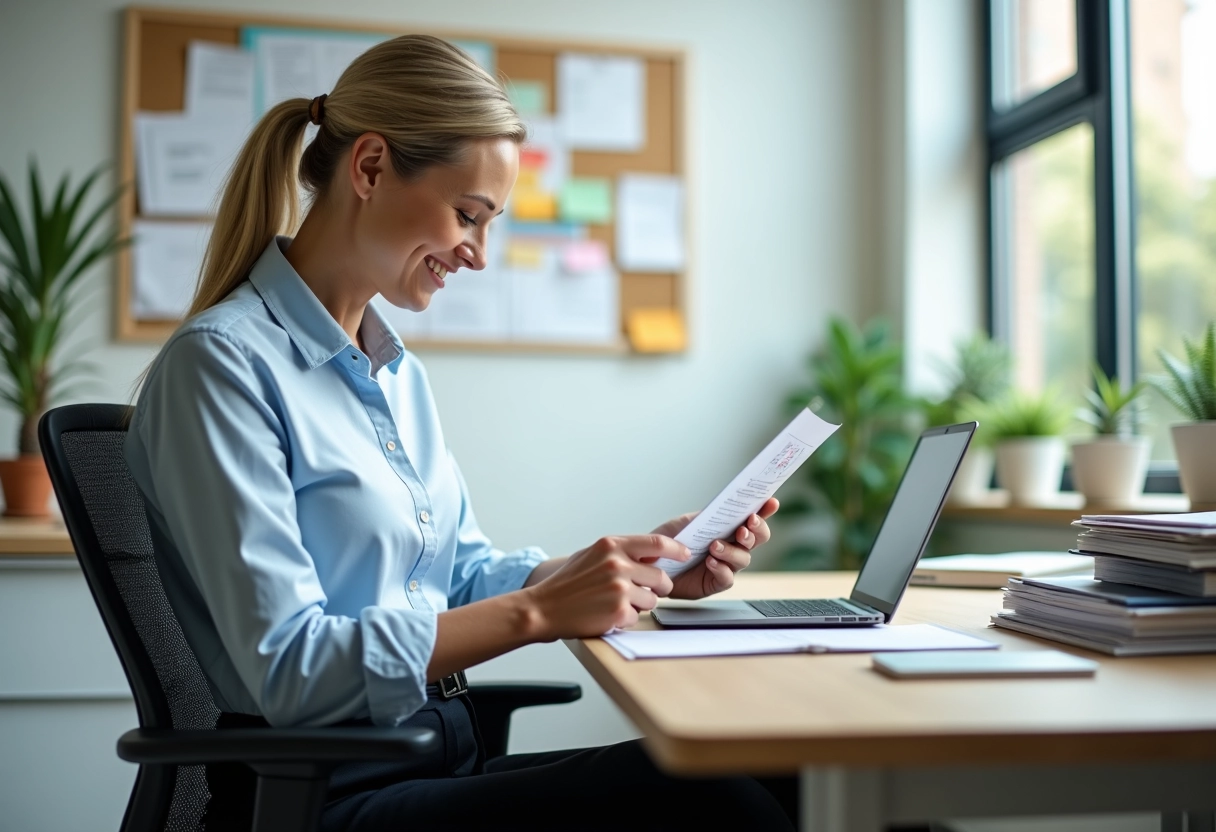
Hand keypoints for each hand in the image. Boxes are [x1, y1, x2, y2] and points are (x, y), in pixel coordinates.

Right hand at [523, 535, 688, 638]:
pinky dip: (626, 618)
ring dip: (641, 604)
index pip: (656, 543)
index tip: (686, 554)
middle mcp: (617, 564)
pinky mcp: (618, 611)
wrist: (544, 607)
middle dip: (661, 587)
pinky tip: (607, 614)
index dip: (676, 549)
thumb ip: (619, 552)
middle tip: (652, 591)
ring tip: (617, 603)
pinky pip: (637, 616)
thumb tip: (650, 553)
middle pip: (660, 576)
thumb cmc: (568, 583)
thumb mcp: (592, 555)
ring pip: (652, 599)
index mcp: (611, 546)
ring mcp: (618, 588)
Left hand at [656, 498, 778, 600]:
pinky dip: (721, 568)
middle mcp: (732, 546)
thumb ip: (709, 516)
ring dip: (732, 550)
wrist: (650, 561)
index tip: (771, 502)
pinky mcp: (715, 583)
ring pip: (743, 558)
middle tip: (748, 524)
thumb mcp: (688, 522)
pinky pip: (727, 577)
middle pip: (757, 539)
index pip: (752, 518)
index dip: (765, 511)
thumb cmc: (670, 540)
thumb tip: (728, 506)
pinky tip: (711, 562)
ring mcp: (726, 565)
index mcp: (728, 528)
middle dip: (756, 530)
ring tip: (715, 545)